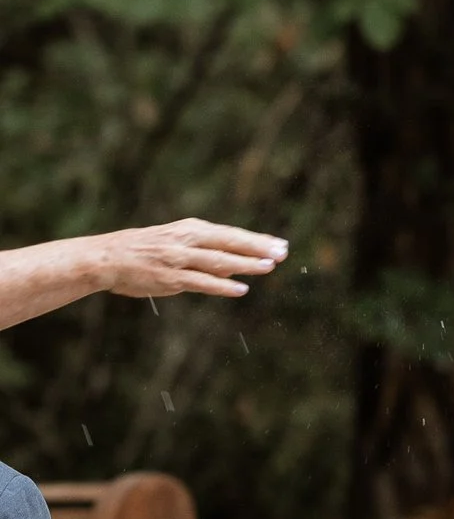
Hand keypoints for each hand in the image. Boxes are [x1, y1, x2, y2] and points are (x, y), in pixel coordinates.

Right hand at [83, 221, 286, 302]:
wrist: (105, 258)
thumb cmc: (142, 252)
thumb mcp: (174, 243)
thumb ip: (204, 254)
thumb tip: (236, 265)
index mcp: (188, 229)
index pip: (229, 234)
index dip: (256, 240)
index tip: (279, 244)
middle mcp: (185, 240)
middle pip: (229, 242)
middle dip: (258, 247)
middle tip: (283, 252)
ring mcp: (178, 259)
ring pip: (218, 260)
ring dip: (246, 264)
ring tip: (269, 268)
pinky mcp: (170, 278)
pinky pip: (201, 282)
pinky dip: (222, 285)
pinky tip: (241, 288)